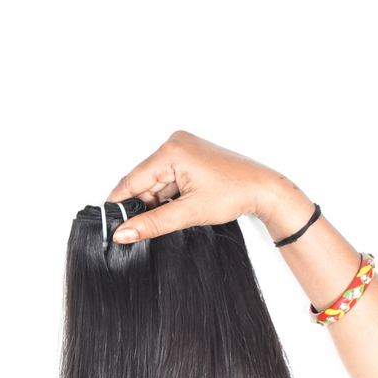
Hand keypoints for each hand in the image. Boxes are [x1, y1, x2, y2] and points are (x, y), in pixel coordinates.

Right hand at [106, 130, 313, 244]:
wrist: (264, 189)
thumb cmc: (235, 193)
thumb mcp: (188, 213)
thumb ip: (151, 224)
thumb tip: (123, 233)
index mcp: (171, 151)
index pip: (131, 181)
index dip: (121, 206)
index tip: (113, 226)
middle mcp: (174, 144)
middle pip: (143, 183)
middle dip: (147, 205)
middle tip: (160, 222)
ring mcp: (182, 148)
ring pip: (155, 183)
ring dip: (161, 202)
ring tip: (184, 210)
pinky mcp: (189, 156)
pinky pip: (167, 179)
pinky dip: (170, 196)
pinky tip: (186, 203)